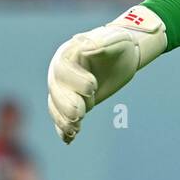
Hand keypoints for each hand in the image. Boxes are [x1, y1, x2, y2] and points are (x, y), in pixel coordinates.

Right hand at [46, 6, 166, 143]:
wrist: (123, 56)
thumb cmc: (120, 44)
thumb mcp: (117, 39)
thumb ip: (102, 41)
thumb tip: (85, 46)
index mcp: (69, 53)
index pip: (63, 68)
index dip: (75, 80)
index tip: (93, 87)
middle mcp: (61, 72)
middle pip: (56, 90)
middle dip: (66, 104)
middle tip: (80, 115)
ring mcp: (64, 88)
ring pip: (56, 106)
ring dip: (63, 120)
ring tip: (75, 131)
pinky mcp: (71, 102)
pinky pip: (61, 117)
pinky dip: (63, 129)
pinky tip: (69, 140)